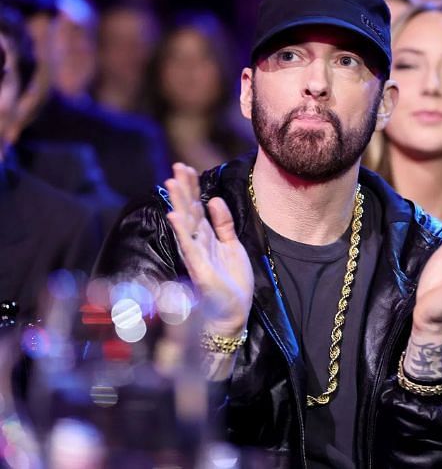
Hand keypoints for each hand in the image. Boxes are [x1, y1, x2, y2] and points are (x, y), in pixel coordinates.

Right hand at [164, 163, 252, 335]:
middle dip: (183, 189)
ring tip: (172, 183)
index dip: (191, 187)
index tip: (186, 167)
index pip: (196, 207)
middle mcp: (197, 243)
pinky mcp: (199, 268)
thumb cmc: (232, 281)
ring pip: (185, 224)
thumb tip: (214, 199)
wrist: (233, 311)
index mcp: (206, 237)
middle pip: (188, 211)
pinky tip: (175, 216)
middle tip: (177, 167)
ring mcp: (196, 255)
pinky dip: (181, 231)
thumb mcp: (232, 245)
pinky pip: (189, 247)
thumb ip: (223, 223)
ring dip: (179, 203)